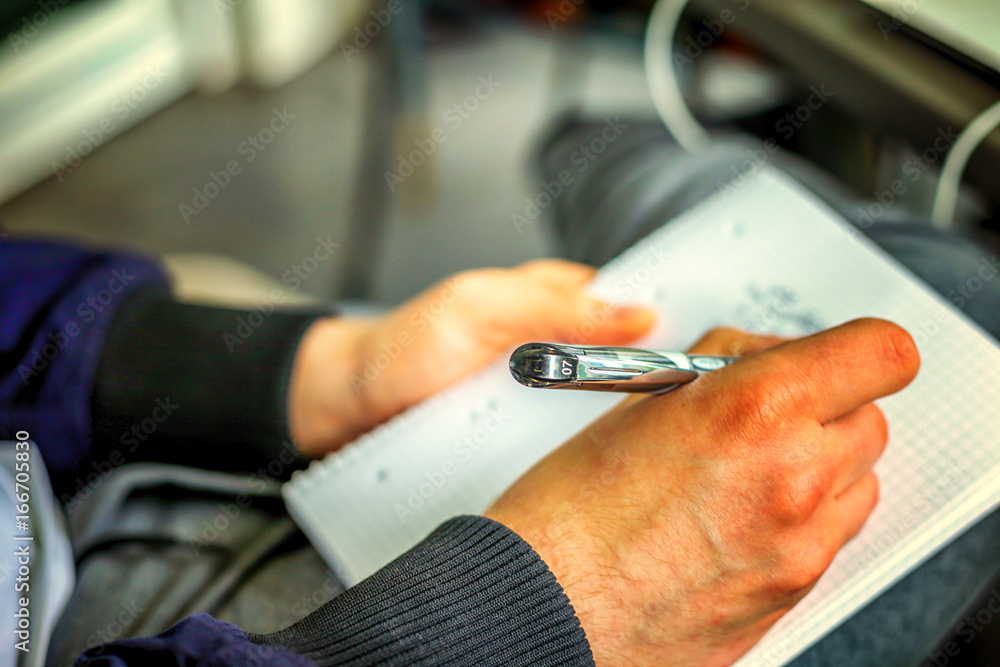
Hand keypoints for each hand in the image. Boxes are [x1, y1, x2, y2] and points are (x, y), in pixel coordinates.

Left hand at [287, 260, 655, 455]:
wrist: (351, 411)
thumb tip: (635, 315)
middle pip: (637, 367)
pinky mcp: (533, 441)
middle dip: (664, 389)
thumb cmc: (404, 346)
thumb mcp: (476, 308)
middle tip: (682, 415)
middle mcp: (564, 346)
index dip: (679, 328)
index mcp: (559, 298)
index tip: (708, 356)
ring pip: (613, 415)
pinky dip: (590, 460)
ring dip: (629, 432)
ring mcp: (551, 397)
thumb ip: (551, 306)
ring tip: (652, 450)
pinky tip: (602, 473)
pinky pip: (577, 450)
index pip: (640, 304)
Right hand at [485, 319, 919, 665]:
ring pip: (859, 480)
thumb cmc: (571, 510)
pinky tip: (739, 514)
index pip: (880, 353)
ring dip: (820, 464)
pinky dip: (802, 516)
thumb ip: (723, 362)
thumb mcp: (642, 399)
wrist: (547, 605)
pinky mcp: (794, 592)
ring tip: (747, 469)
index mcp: (755, 413)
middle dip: (825, 407)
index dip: (859, 348)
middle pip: (871, 417)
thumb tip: (766, 354)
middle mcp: (795, 480)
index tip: (837, 354)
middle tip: (767, 412)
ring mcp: (801, 546)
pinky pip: (831, 535)